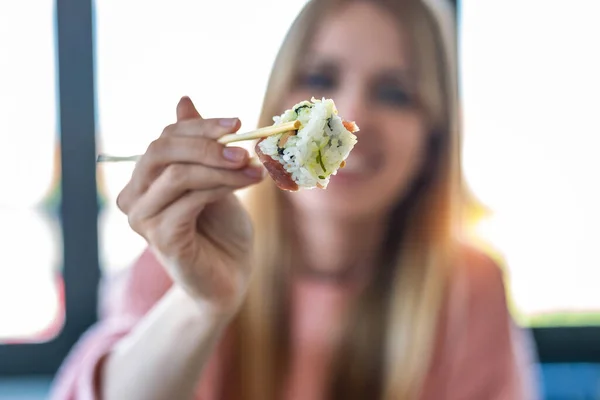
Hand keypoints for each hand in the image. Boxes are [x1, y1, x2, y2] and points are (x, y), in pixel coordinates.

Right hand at [117, 96, 263, 316]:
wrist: (231, 276)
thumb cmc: (223, 228)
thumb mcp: (214, 179)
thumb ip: (199, 146)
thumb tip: (183, 100)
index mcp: (144, 179)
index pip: (165, 139)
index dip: (201, 127)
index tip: (239, 123)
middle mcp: (134, 197)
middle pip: (161, 151)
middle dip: (207, 144)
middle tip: (246, 149)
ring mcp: (143, 219)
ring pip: (178, 174)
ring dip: (222, 167)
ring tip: (255, 169)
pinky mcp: (161, 238)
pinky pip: (190, 199)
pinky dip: (222, 186)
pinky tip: (248, 183)